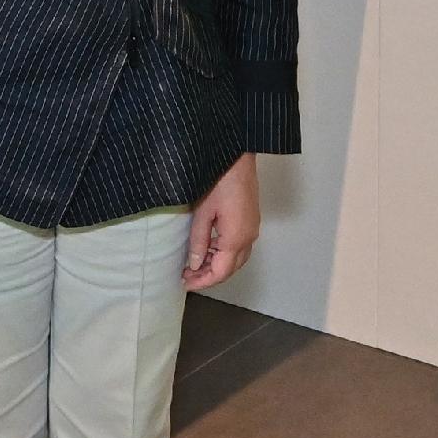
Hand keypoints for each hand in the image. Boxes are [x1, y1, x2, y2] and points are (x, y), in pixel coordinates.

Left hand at [182, 154, 260, 290]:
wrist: (236, 154)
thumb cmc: (218, 178)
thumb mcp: (202, 212)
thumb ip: (199, 241)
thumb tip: (195, 264)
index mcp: (237, 238)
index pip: (221, 272)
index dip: (202, 281)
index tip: (185, 283)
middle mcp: (249, 236)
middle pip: (231, 268)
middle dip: (209, 275)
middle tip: (187, 275)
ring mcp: (252, 227)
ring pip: (236, 257)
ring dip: (217, 264)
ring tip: (194, 263)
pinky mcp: (250, 218)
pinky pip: (239, 244)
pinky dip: (224, 252)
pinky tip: (208, 247)